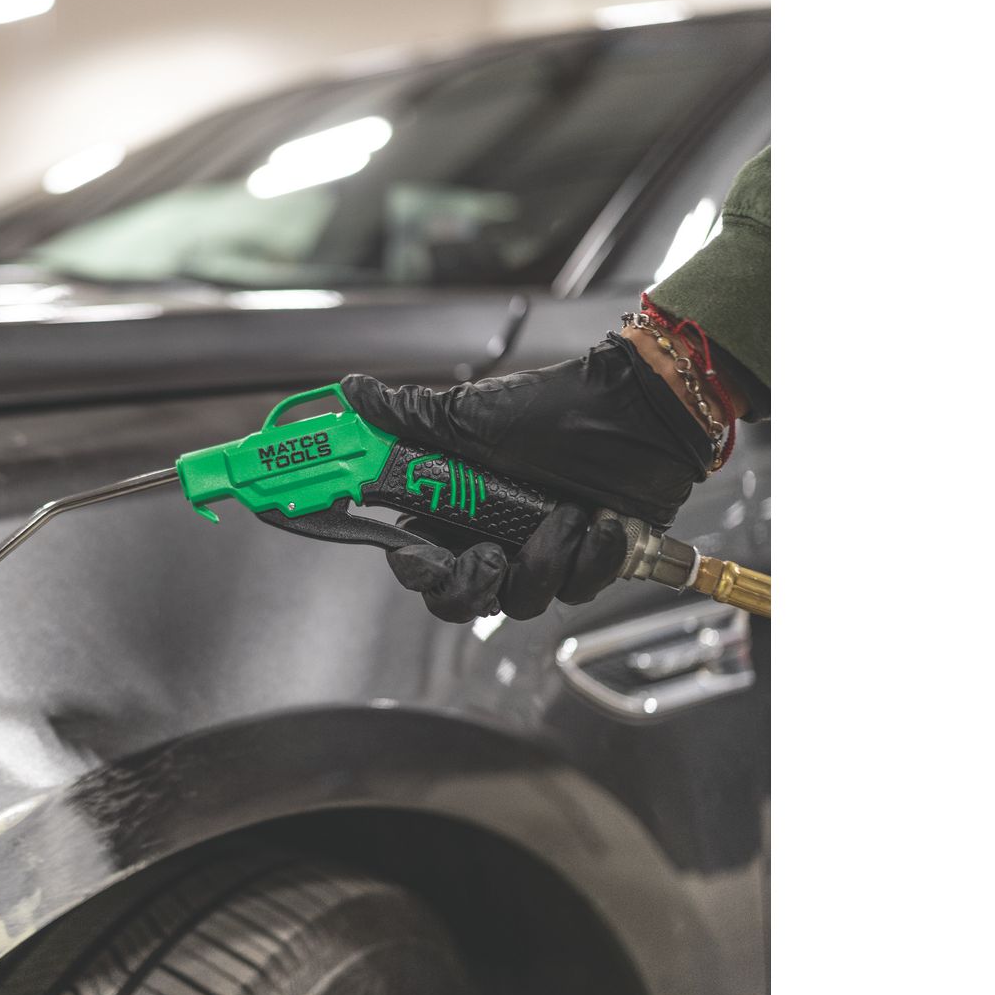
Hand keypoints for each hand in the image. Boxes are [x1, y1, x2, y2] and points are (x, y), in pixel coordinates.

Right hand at [341, 332, 715, 622]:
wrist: (640, 411)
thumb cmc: (559, 409)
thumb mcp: (473, 415)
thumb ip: (408, 417)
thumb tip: (353, 392)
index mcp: (454, 504)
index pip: (416, 561)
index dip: (416, 569)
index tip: (425, 556)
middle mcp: (493, 534)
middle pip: (460, 600)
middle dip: (474, 587)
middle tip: (491, 556)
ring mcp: (540, 552)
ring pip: (521, 601)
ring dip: (545, 560)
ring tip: (568, 511)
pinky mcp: (587, 563)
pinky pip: (577, 590)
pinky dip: (592, 559)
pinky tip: (602, 523)